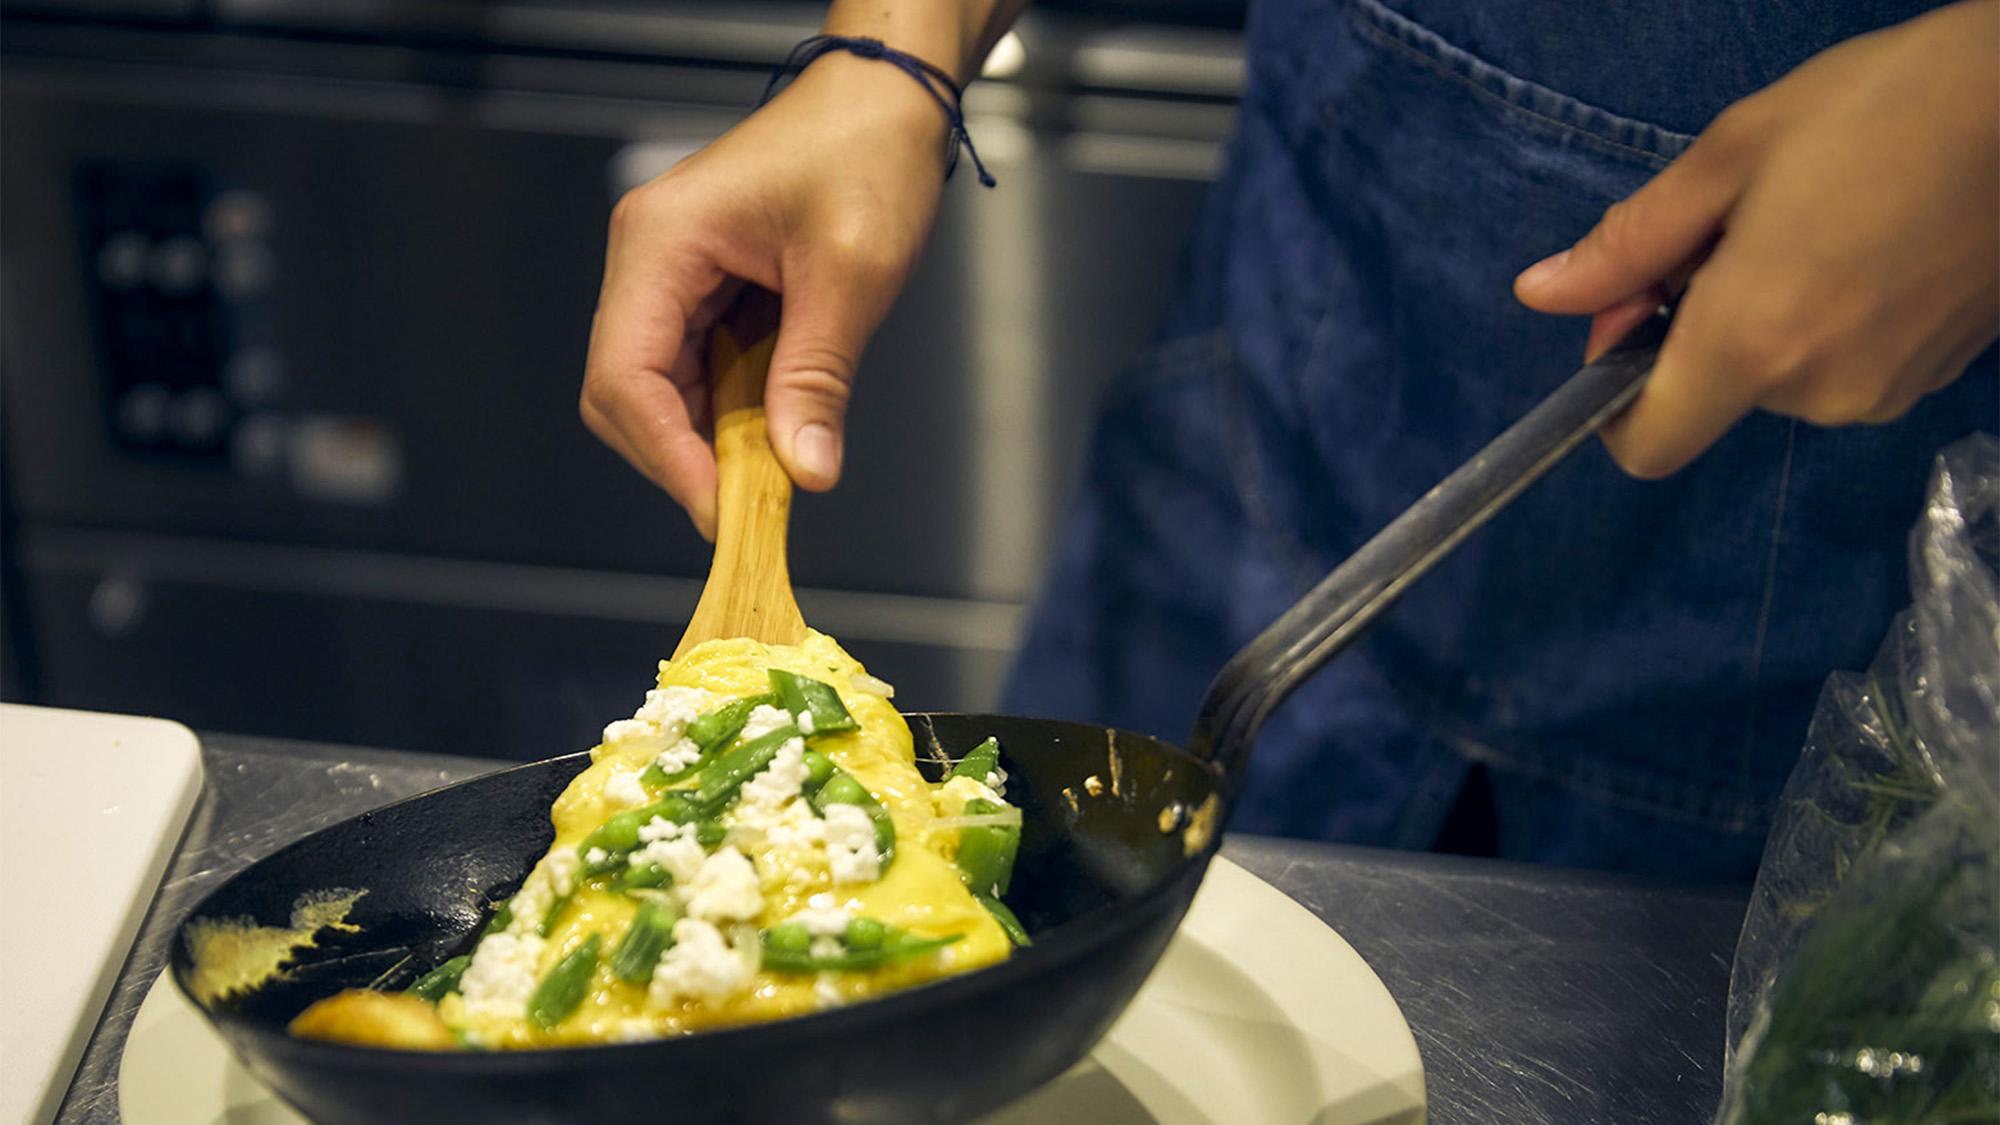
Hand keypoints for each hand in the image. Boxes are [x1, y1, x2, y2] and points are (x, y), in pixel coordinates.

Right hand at [581, 54, 950, 536]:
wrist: (886, 100)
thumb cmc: (865, 151)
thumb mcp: (850, 276)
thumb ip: (816, 379)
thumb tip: (803, 470)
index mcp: (661, 242)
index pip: (625, 377)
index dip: (666, 456)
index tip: (720, 510)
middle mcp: (649, 257)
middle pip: (625, 392)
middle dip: (681, 455)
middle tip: (748, 505)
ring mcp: (671, 272)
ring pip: (660, 389)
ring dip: (710, 436)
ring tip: (771, 469)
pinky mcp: (702, 286)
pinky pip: (697, 368)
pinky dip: (731, 409)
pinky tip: (773, 427)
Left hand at [1514, 0, 1998, 477]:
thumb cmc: (1887, 107)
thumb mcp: (1731, 156)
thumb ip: (1629, 244)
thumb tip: (1542, 293)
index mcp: (1752, 342)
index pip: (1647, 446)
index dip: (1615, 399)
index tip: (1630, 320)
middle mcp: (1818, 390)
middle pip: (1713, 395)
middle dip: (1699, 322)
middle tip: (1735, 224)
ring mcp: (1886, 391)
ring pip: (1781, 376)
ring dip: (1768, 314)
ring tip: (1815, 219)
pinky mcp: (1937, 377)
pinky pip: (1845, 366)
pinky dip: (1829, 320)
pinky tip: (1864, 240)